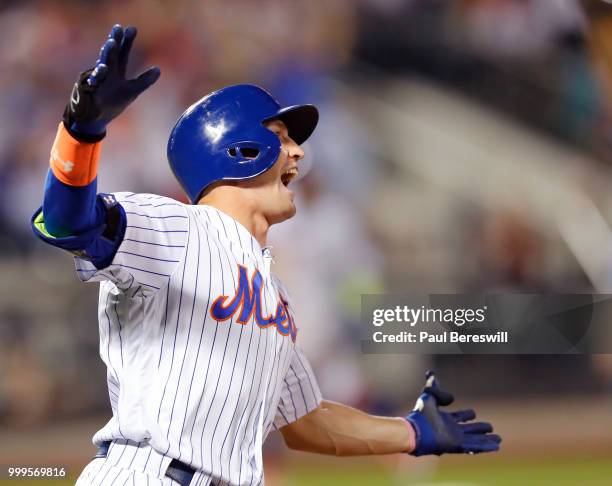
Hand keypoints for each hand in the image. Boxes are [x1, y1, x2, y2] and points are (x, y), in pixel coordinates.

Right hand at [63, 24, 160, 140]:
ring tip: (111, 43)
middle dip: (114, 41)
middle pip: (111, 54)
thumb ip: (144, 81)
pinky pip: (91, 82)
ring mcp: (95, 79)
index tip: (132, 28)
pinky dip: (96, 76)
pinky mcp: (86, 90)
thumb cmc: (112, 102)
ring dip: (106, 54)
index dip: (126, 42)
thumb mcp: (131, 91)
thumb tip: (158, 69)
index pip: (122, 53)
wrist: (95, 118)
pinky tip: (102, 69)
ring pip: (101, 64)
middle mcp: (104, 72)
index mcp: (115, 71)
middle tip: (119, 28)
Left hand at [406, 371, 500, 455]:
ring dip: (487, 440)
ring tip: (499, 440)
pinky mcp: (457, 446)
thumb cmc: (420, 414)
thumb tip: (432, 374)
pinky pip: (474, 447)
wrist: (416, 430)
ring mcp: (455, 438)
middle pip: (469, 430)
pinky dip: (485, 447)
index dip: (466, 415)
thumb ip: (433, 385)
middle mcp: (451, 429)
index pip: (459, 417)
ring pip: (475, 439)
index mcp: (445, 419)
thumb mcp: (428, 395)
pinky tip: (496, 447)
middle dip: (480, 429)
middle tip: (490, 427)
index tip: (473, 413)